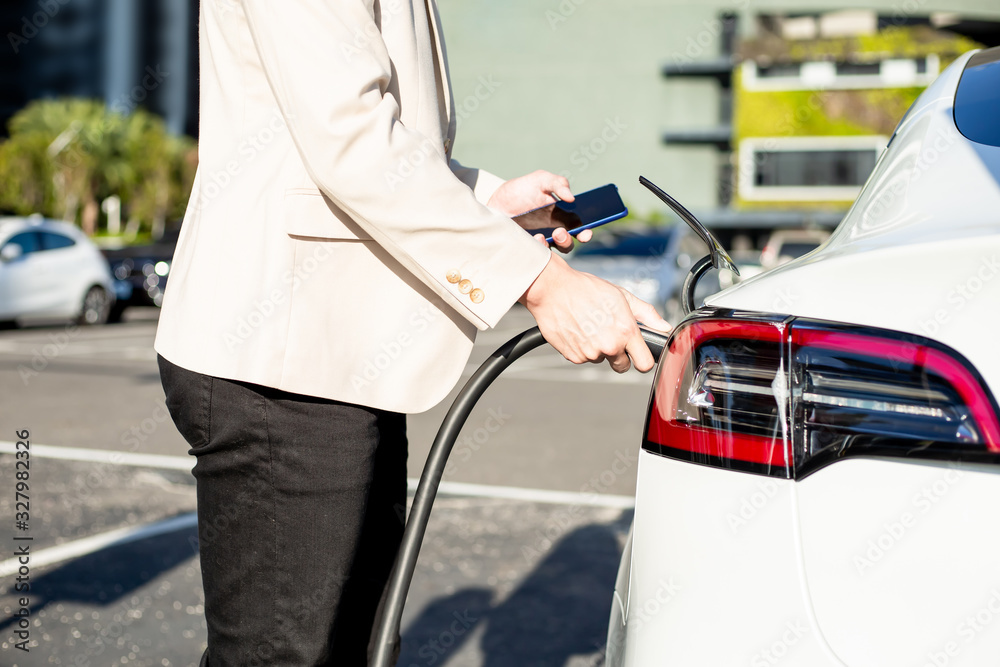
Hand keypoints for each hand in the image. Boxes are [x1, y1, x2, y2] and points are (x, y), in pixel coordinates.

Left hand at [488, 170, 591, 252]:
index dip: (585, 233)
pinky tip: (531, 237)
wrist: (497, 200)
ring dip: (548, 246)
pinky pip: (533, 254)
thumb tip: (571, 198)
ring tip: (542, 236)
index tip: (585, 233)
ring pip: (552, 252)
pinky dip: (534, 248)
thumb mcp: (541, 180)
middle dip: (568, 241)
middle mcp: (553, 232)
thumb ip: (558, 183)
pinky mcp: (525, 247)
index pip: (579, 229)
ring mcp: (539, 241)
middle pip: (567, 243)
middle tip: (560, 232)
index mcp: (561, 217)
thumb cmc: (523, 189)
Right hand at [519, 254, 671, 373]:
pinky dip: (582, 348)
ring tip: (590, 326)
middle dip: (620, 356)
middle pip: (622, 366)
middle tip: (610, 336)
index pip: (644, 364)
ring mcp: (590, 353)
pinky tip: (579, 330)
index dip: (643, 360)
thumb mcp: (622, 296)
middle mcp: (609, 345)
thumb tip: (663, 327)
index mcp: (625, 331)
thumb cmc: (586, 289)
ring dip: (598, 349)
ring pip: (601, 359)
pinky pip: (584, 358)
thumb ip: (646, 314)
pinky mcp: (573, 356)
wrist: (552, 289)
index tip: (639, 354)